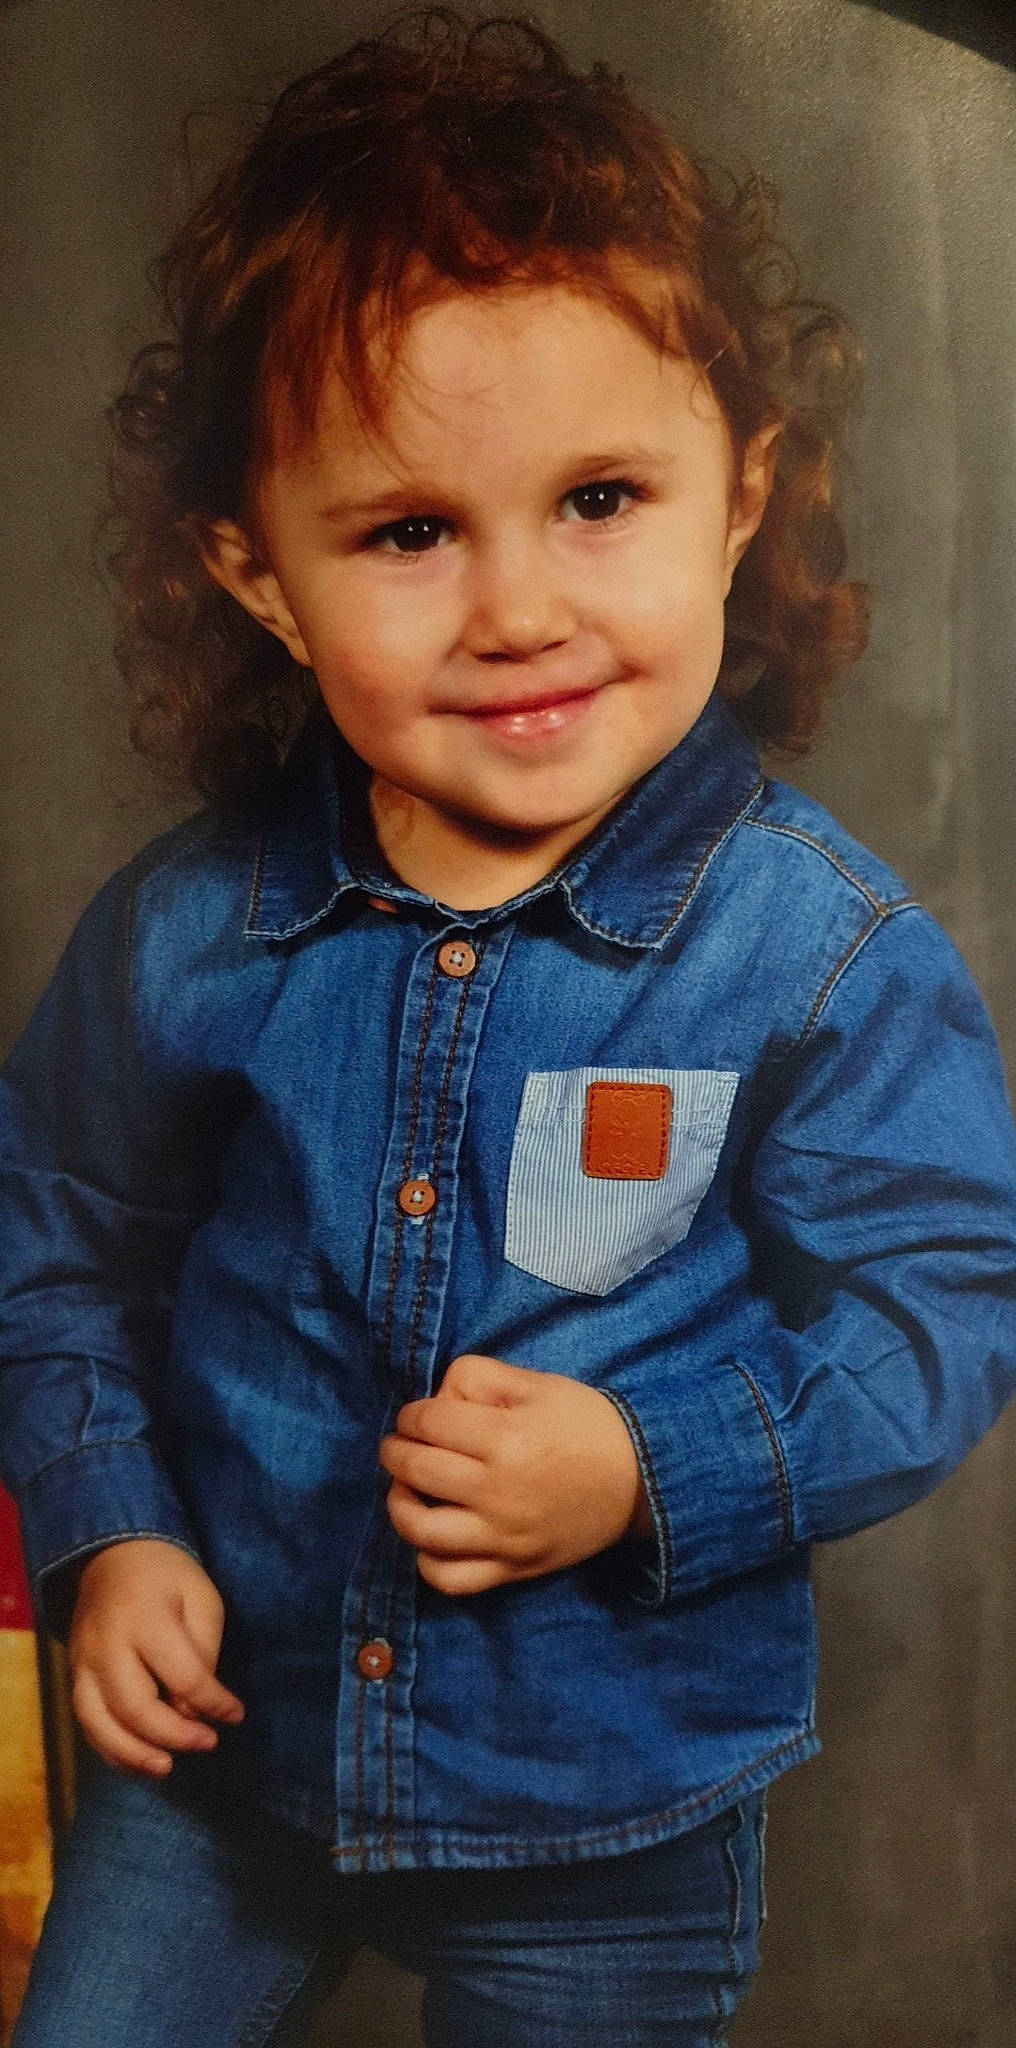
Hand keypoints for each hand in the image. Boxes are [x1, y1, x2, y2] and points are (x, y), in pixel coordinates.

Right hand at [67, 1538, 244, 1777]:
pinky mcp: (73, 1675)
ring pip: (100, 1723)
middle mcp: (107, 1644)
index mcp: (145, 1617)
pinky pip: (86, 1723)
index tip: (235, 1715)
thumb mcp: (201, 1598)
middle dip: (173, 1735)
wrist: (112, 1553)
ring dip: (133, 1755)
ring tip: (166, 1769)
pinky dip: (111, 1749)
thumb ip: (203, 1652)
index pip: (182, 1675)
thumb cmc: (168, 1577)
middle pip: (135, 1706)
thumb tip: (196, 1710)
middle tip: (207, 1744)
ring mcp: (83, 1662)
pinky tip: (138, 1761)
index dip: (212, 1702)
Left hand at [379, 1353, 653, 1594]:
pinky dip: (427, 1560)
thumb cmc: (586, 1424)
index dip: (411, 1414)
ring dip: (399, 1504)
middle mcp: (499, 1492)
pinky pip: (451, 1579)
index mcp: (506, 1437)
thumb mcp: (536, 1383)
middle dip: (395, 1450)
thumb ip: (479, 1379)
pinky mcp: (513, 1569)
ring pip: (422, 1531)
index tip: (415, 1417)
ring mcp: (504, 1537)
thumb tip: (434, 1401)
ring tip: (405, 1489)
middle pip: (416, 1469)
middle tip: (398, 1445)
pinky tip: (432, 1537)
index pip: (428, 1422)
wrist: (640, 1480)